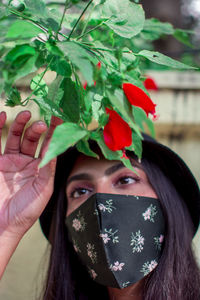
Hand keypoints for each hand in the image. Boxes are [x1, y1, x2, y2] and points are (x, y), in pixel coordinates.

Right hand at [0, 110, 61, 238]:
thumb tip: (56, 149)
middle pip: (33, 138)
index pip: (49, 146)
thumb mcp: (43, 190)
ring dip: (21, 124)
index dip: (55, 132)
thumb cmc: (26, 211)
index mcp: (41, 169)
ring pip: (16, 136)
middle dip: (38, 128)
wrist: (2, 225)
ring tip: (26, 114)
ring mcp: (10, 161)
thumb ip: (48, 169)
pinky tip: (3, 116)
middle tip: (43, 122)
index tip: (60, 119)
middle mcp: (26, 162)